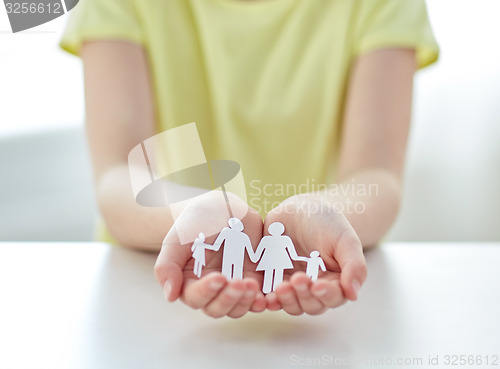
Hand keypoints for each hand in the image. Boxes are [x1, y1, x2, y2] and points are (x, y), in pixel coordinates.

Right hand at [154, 191, 265, 317]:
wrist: (222, 207)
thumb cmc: (196, 221)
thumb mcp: (178, 238)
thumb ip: (168, 265)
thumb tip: (170, 296)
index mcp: (190, 282)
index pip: (196, 298)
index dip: (207, 291)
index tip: (219, 276)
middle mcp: (211, 289)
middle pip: (217, 308)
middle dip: (229, 299)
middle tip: (239, 282)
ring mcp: (233, 286)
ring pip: (238, 307)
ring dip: (246, 301)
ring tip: (252, 284)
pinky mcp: (254, 279)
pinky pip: (258, 297)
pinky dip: (263, 300)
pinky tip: (267, 294)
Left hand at [263, 194, 366, 314]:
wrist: (300, 209)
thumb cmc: (327, 222)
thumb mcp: (345, 239)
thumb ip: (354, 265)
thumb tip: (353, 294)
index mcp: (336, 281)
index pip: (334, 297)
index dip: (326, 295)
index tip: (317, 285)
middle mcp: (315, 288)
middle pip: (311, 305)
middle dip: (303, 295)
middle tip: (297, 279)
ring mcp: (293, 286)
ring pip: (291, 304)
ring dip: (286, 300)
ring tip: (280, 286)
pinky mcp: (273, 279)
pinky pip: (270, 295)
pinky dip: (267, 299)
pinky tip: (263, 295)